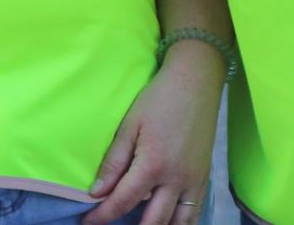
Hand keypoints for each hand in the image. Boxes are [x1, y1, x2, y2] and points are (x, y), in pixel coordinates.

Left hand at [82, 40, 219, 223]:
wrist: (196, 82)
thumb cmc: (159, 99)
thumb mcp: (130, 125)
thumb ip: (114, 161)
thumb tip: (96, 191)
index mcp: (153, 165)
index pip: (123, 202)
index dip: (102, 216)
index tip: (88, 221)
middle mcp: (176, 179)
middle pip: (152, 222)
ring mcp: (194, 181)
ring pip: (178, 223)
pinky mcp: (205, 178)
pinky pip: (195, 212)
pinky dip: (181, 223)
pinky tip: (167, 221)